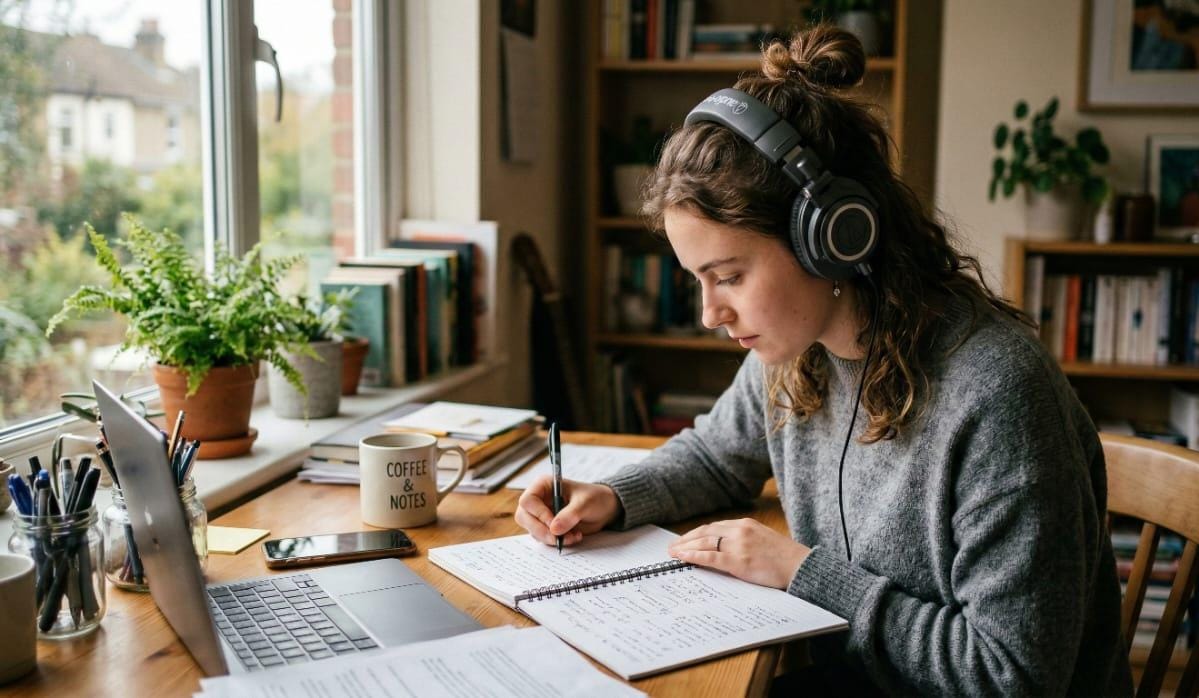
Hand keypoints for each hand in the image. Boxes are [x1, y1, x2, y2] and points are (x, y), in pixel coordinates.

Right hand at [515, 476, 619, 547]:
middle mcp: (538, 500)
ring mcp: (541, 515)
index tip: (554, 524)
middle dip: (542, 531)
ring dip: (551, 538)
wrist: (605, 509)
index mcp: (543, 485)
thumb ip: (570, 515)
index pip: (528, 501)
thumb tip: (554, 529)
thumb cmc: (595, 498)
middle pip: (524, 517)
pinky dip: (556, 542)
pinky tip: (573, 537)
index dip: (538, 514)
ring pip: (533, 531)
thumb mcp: (585, 503)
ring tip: (573, 536)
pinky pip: (543, 538)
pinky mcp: (546, 527)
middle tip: (559, 539)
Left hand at [668, 518, 810, 589]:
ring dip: (686, 547)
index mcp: (745, 524)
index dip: (697, 533)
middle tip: (673, 546)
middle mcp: (740, 530)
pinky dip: (694, 556)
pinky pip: (710, 557)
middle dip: (687, 539)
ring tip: (673, 553)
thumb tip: (724, 549)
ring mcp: (738, 545)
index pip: (714, 527)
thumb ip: (743, 540)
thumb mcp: (762, 540)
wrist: (800, 566)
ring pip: (704, 542)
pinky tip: (684, 558)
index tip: (686, 539)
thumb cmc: (784, 558)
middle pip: (705, 532)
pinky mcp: (738, 561)